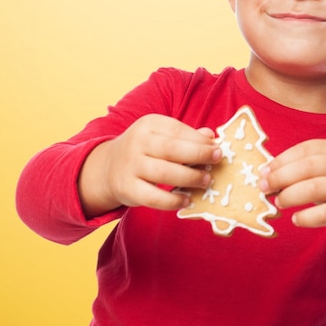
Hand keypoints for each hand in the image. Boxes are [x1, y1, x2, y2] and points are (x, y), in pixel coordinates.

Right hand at [78, 114, 220, 217]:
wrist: (108, 166)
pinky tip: (187, 200)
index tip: (217, 148)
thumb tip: (211, 137)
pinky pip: (153, 197)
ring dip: (189, 178)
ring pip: (164, 173)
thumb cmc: (145, 149)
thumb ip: (186, 136)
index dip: (199, 140)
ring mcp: (131, 166)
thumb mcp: (161, 135)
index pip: (177, 130)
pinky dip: (172, 201)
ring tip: (206, 180)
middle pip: (172, 149)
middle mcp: (137, 142)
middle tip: (217, 160)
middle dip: (198, 155)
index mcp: (148, 124)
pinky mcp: (127, 188)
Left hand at [260, 139, 325, 260]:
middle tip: (264, 188)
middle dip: (280, 178)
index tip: (263, 172)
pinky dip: (306, 217)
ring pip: (313, 189)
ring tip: (279, 202)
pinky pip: (324, 214)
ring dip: (290, 196)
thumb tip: (265, 174)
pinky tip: (296, 219)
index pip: (303, 150)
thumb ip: (299, 169)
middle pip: (306, 168)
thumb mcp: (324, 170)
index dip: (280, 161)